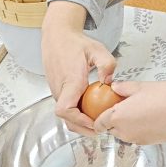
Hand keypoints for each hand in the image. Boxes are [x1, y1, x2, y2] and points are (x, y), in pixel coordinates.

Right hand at [42, 2, 116, 135]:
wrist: (58, 36)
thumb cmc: (76, 43)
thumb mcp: (97, 49)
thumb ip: (106, 64)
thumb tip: (109, 83)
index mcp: (70, 81)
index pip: (65, 109)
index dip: (79, 121)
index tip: (94, 123)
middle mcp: (60, 89)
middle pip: (66, 118)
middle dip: (82, 127)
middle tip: (100, 130)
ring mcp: (57, 90)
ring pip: (65, 114)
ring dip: (80, 121)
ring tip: (97, 122)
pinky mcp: (57, 90)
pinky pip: (65, 106)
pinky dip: (76, 113)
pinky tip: (90, 110)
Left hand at [93, 62, 165, 144]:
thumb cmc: (164, 95)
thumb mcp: (139, 86)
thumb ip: (122, 88)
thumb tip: (115, 88)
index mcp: (118, 117)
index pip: (99, 124)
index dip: (98, 120)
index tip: (99, 116)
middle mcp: (126, 132)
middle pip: (113, 130)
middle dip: (115, 121)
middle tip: (124, 108)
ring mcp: (139, 139)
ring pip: (127, 134)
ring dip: (128, 126)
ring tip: (141, 111)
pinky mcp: (151, 143)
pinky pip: (140, 137)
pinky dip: (141, 129)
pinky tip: (152, 117)